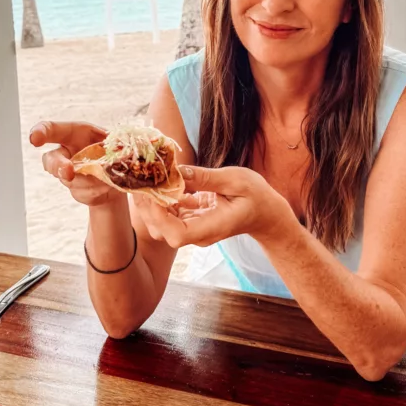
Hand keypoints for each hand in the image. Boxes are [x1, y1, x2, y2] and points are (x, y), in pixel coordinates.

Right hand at [29, 120, 119, 208]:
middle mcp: (65, 153)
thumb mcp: (117, 140)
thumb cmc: (113, 149)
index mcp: (73, 133)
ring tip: (109, 176)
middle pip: (50, 160)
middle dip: (57, 166)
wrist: (117, 173)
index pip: (51, 130)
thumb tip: (120, 150)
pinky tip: (106, 185)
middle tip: (68, 172)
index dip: (40, 132)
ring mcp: (66, 173)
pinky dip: (99, 190)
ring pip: (71, 181)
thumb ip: (116, 143)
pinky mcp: (74, 189)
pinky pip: (83, 192)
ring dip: (93, 180)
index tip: (34, 139)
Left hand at [133, 165, 295, 249]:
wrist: (265, 213)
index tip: (153, 191)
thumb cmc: (255, 197)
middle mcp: (198, 234)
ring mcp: (193, 229)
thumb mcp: (235, 181)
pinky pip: (169, 213)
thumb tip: (178, 171)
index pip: (177, 234)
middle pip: (162, 230)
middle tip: (141, 177)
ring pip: (161, 222)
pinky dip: (161, 197)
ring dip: (151, 200)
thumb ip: (206, 178)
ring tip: (147, 174)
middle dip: (147, 205)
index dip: (159, 216)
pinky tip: (161, 179)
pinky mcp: (190, 220)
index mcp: (211, 228)